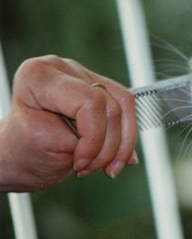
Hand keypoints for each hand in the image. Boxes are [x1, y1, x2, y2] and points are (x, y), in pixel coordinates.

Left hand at [0, 56, 137, 191]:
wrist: (18, 155)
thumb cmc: (21, 149)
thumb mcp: (42, 144)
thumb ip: (79, 139)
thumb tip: (115, 141)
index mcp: (40, 76)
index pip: (90, 102)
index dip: (93, 138)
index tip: (81, 163)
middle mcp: (65, 70)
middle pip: (111, 106)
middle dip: (107, 147)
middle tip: (89, 168)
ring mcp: (85, 77)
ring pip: (125, 107)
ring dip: (121, 145)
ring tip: (106, 167)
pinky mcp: (101, 90)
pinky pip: (127, 112)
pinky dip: (125, 140)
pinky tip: (116, 158)